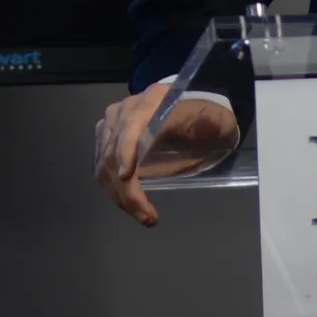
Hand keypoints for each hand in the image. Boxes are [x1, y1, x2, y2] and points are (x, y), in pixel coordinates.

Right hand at [94, 79, 241, 227]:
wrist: (194, 110)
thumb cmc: (205, 118)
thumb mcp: (216, 120)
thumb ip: (211, 123)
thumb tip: (207, 123)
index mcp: (153, 99)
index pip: (131, 124)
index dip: (125, 149)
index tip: (125, 176)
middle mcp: (127, 108)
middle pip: (113, 150)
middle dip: (126, 189)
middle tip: (147, 217)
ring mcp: (113, 123)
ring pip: (103, 163)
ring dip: (118, 194)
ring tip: (142, 215)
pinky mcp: (107, 137)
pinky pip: (101, 166)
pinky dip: (113, 188)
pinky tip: (130, 202)